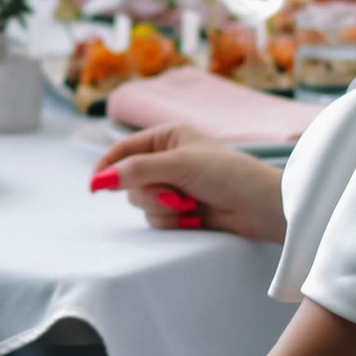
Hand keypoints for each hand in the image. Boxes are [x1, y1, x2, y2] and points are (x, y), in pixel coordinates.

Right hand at [94, 127, 287, 243]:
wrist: (260, 207)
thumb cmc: (227, 174)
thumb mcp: (179, 165)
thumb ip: (137, 171)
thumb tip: (99, 180)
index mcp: (167, 136)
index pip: (123, 150)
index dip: (106, 167)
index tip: (94, 187)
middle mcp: (166, 159)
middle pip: (128, 180)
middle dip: (149, 191)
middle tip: (173, 194)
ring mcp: (172, 185)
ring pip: (141, 202)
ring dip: (163, 207)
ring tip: (190, 205)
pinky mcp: (179, 209)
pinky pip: (156, 218)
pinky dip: (173, 219)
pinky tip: (195, 216)